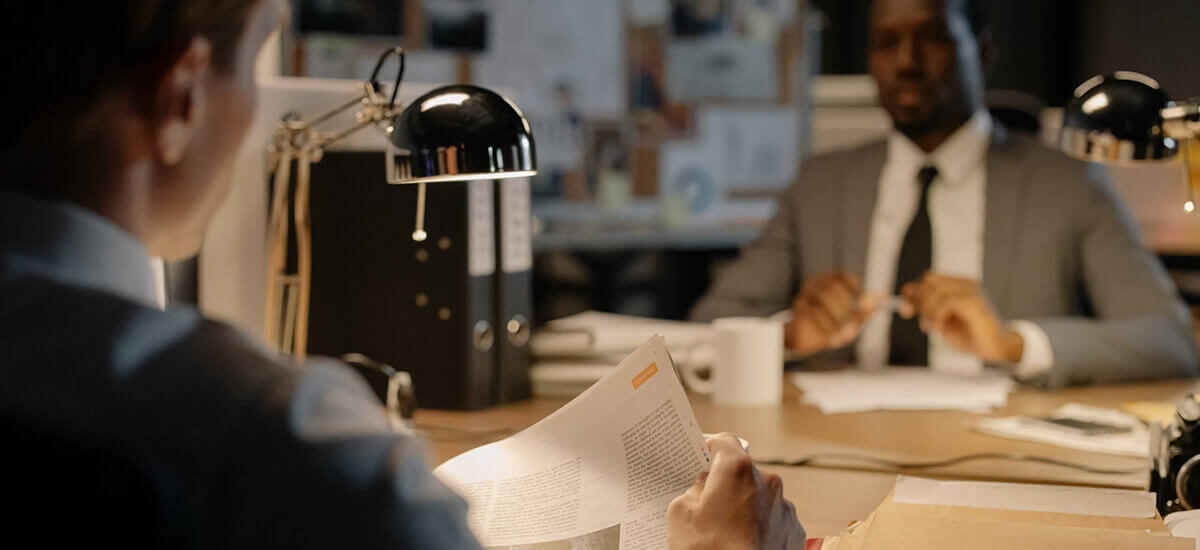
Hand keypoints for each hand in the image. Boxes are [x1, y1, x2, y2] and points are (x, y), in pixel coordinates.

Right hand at [667, 433, 804, 549]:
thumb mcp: (680, 514)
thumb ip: (692, 491)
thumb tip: (704, 488)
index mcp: (737, 470)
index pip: (723, 442)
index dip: (709, 447)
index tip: (700, 454)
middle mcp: (767, 483)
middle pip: (743, 472)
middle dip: (726, 484)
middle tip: (706, 502)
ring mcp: (785, 509)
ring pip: (759, 498)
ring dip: (745, 508)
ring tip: (725, 532)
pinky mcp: (795, 533)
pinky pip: (774, 520)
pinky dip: (761, 527)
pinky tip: (743, 544)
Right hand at [786, 273, 881, 354]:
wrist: (803, 340)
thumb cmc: (828, 327)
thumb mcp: (850, 321)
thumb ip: (865, 311)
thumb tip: (882, 299)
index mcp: (828, 282)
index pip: (843, 277)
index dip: (855, 288)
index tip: (865, 303)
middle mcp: (815, 285)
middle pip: (833, 287)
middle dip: (846, 307)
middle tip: (853, 323)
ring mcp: (804, 296)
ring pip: (823, 298)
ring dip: (836, 317)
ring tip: (842, 332)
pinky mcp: (798, 310)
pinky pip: (813, 314)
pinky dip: (826, 327)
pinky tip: (831, 337)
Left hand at [900, 272, 1024, 362]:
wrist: (996, 348)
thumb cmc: (970, 335)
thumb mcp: (942, 321)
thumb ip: (926, 309)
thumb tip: (905, 300)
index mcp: (958, 285)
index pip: (929, 278)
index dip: (914, 291)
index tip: (906, 309)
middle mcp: (965, 284)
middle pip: (930, 280)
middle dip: (918, 300)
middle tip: (921, 321)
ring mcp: (972, 292)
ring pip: (937, 291)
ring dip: (928, 312)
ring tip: (931, 328)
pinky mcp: (975, 304)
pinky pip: (948, 303)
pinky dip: (938, 317)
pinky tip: (940, 329)